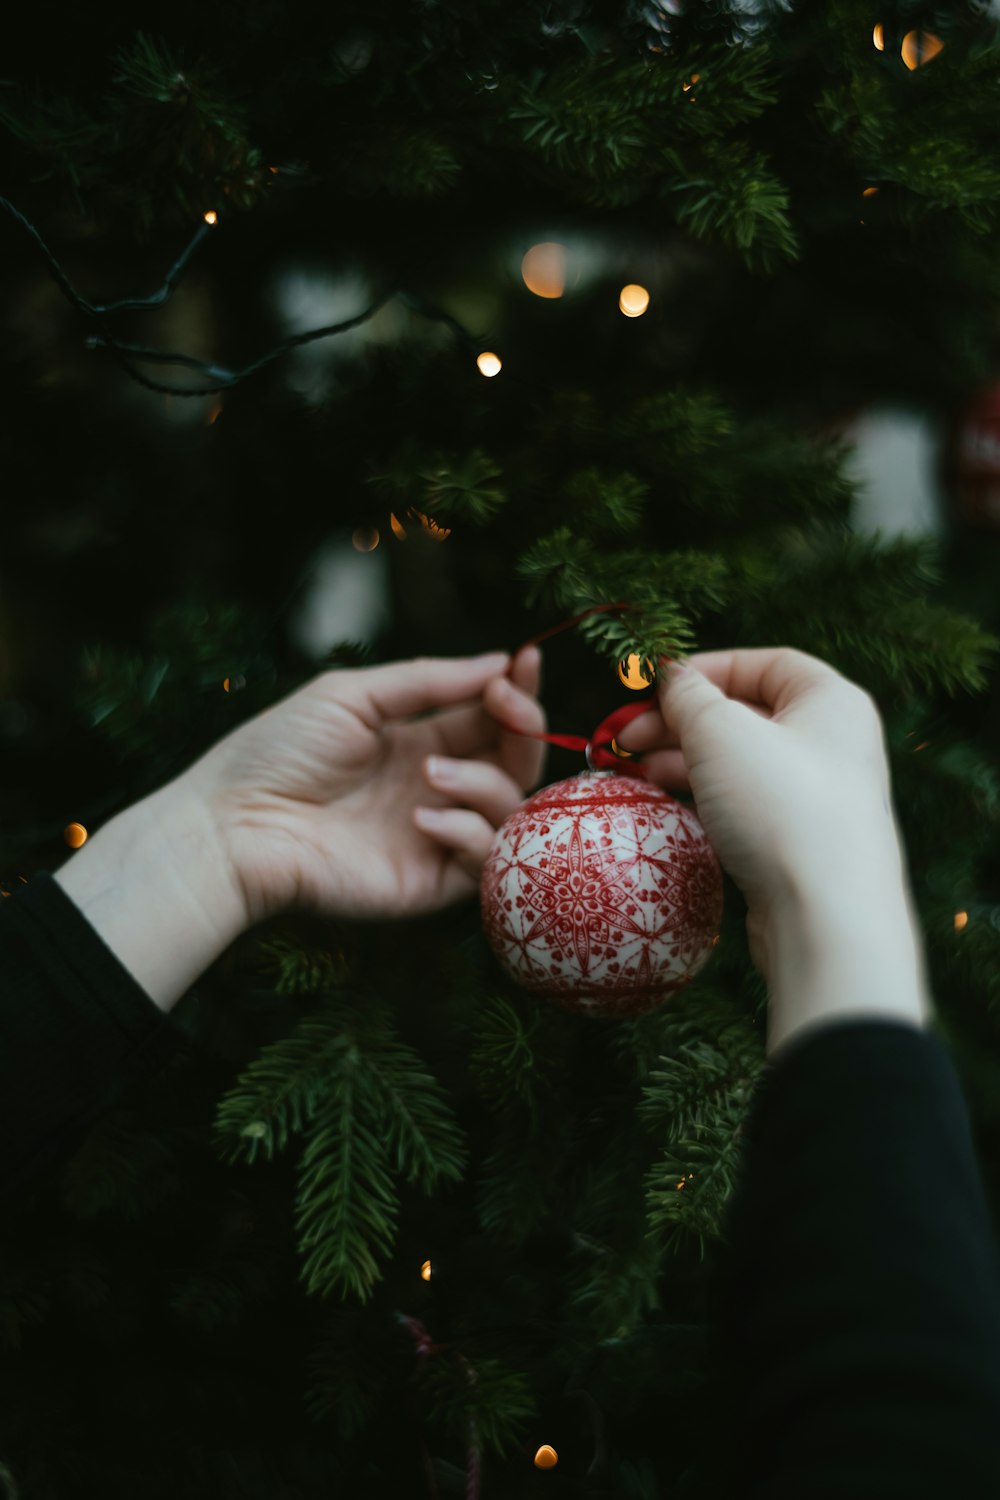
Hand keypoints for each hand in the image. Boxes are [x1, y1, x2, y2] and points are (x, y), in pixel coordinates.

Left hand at [185, 646, 546, 927]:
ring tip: (431, 773)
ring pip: (511, 810)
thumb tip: (500, 662)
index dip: (517, 691)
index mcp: (419, 743)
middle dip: (523, 727)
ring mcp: (436, 838)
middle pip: (516, 763)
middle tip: (504, 704)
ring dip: (485, 781)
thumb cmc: (278, 752)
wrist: (234, 824)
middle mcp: (436, 790)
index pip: (492, 719)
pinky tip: (421, 819)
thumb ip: (428, 681)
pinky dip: (468, 832)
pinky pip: (486, 861)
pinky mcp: (430, 884)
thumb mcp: (353, 695)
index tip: (525, 659)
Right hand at [614, 646, 907, 982]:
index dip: (704, 669)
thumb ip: (688, 695)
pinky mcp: (799, 844)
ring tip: (633, 772)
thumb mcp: (721, 732)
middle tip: (623, 739)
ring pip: (738, 762)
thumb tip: (671, 676)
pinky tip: (666, 804)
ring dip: (682, 760)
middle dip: (678, 722)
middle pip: (744, 714)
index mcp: (831, 701)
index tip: (653, 687)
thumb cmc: (780, 805)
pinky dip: (703, 796)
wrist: (826, 917)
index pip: (764, 663)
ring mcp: (818, 797)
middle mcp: (832, 743)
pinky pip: (744, 804)